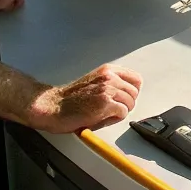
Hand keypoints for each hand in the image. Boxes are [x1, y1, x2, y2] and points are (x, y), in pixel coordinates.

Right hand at [26, 64, 142, 132]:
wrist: (54, 106)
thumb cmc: (71, 99)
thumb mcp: (95, 82)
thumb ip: (112, 83)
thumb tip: (128, 94)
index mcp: (108, 70)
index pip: (136, 79)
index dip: (131, 92)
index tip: (123, 98)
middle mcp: (109, 77)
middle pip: (134, 93)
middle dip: (126, 103)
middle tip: (111, 109)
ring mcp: (108, 90)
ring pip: (130, 103)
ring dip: (120, 112)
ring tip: (104, 114)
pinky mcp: (106, 104)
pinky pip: (123, 113)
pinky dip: (114, 118)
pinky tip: (101, 118)